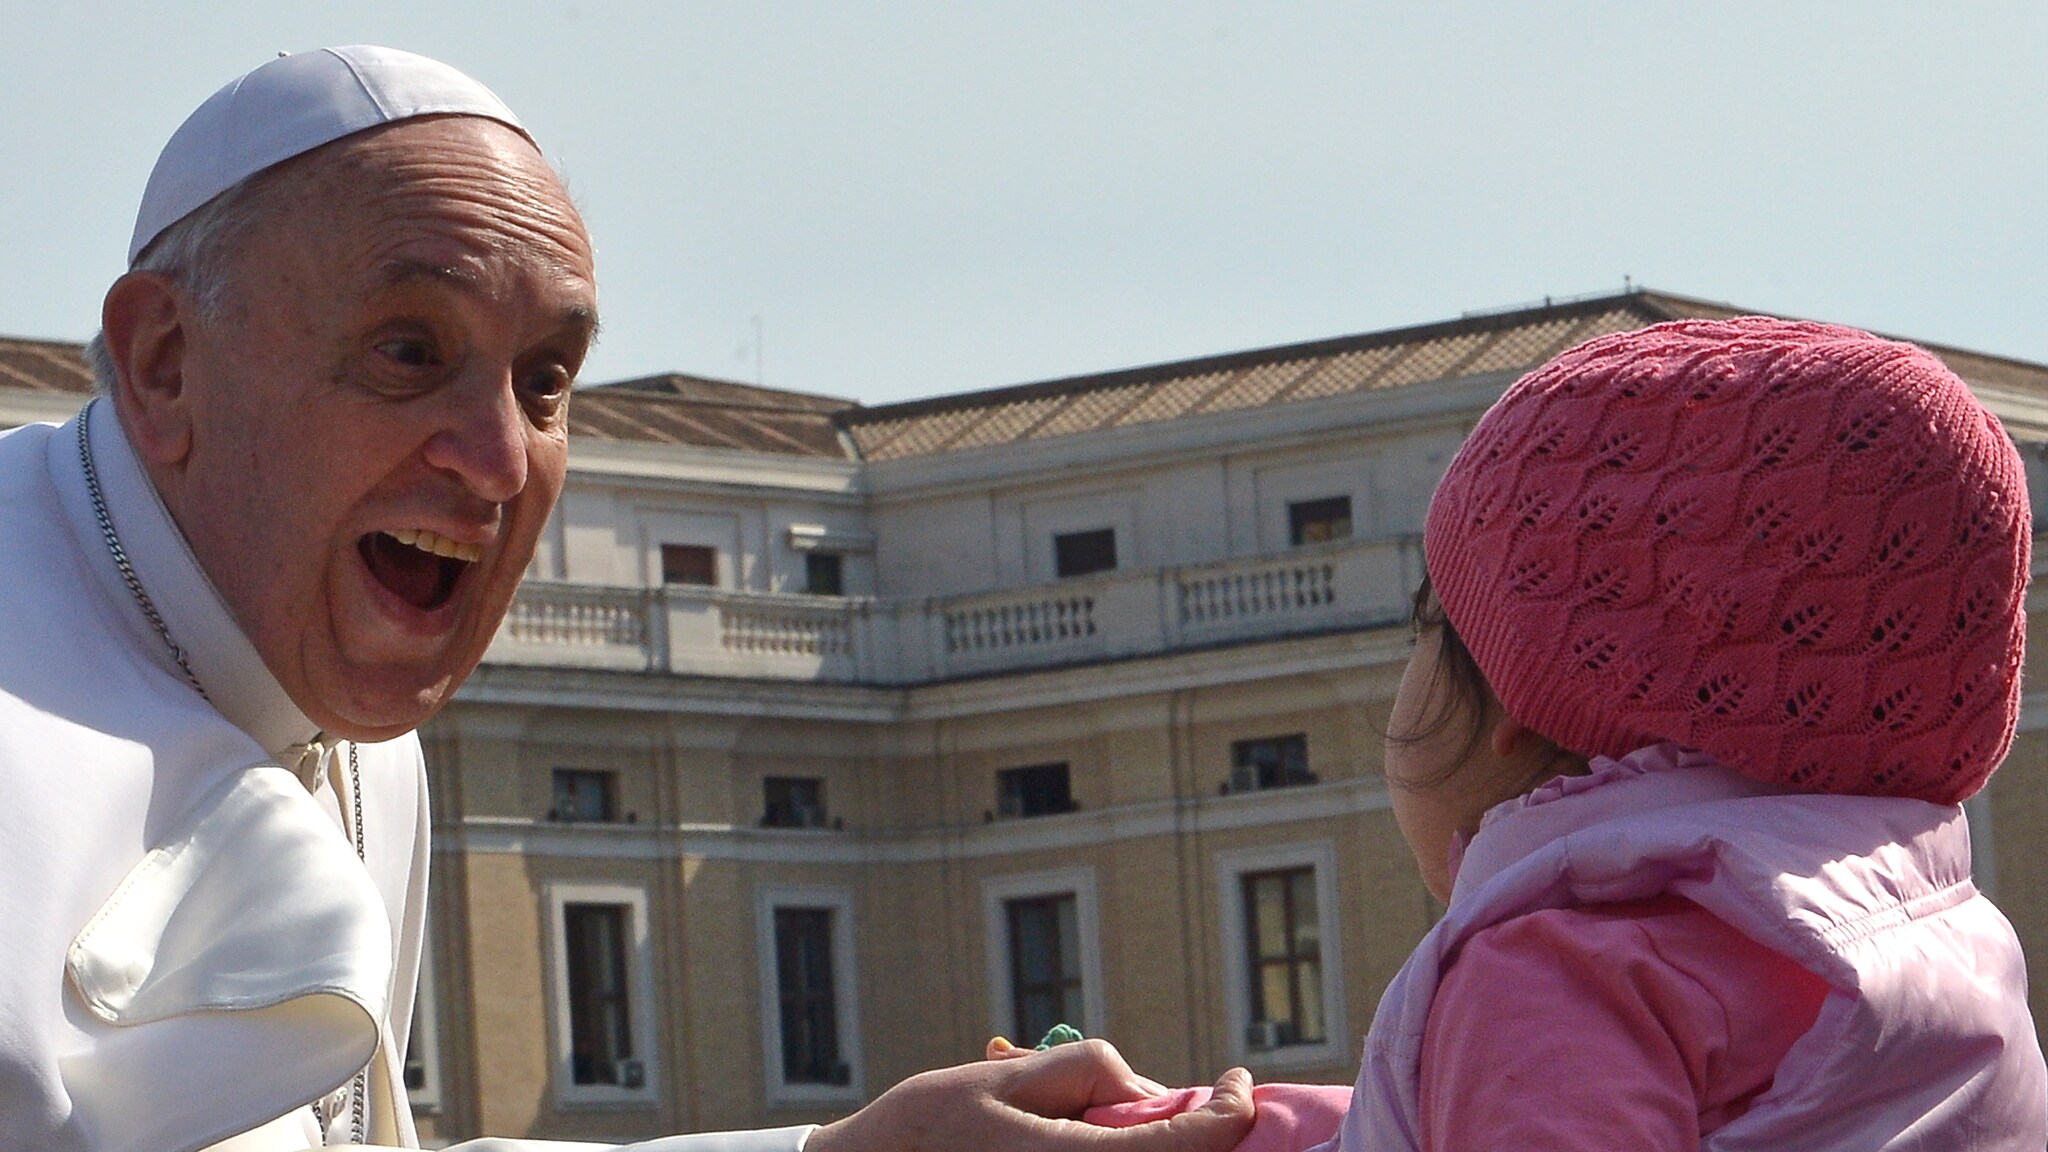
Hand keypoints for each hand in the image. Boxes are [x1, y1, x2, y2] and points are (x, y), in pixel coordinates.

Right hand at [806, 1038, 1253, 1151]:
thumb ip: (1087, 1072)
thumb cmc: (930, 1126)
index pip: (1195, 1146)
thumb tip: (1148, 1095)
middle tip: (1213, 1101)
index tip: (1239, 1081)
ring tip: (1158, 1122)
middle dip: (1206, 1135)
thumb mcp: (1008, 1075)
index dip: (1233, 1109)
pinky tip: (1123, 1140)